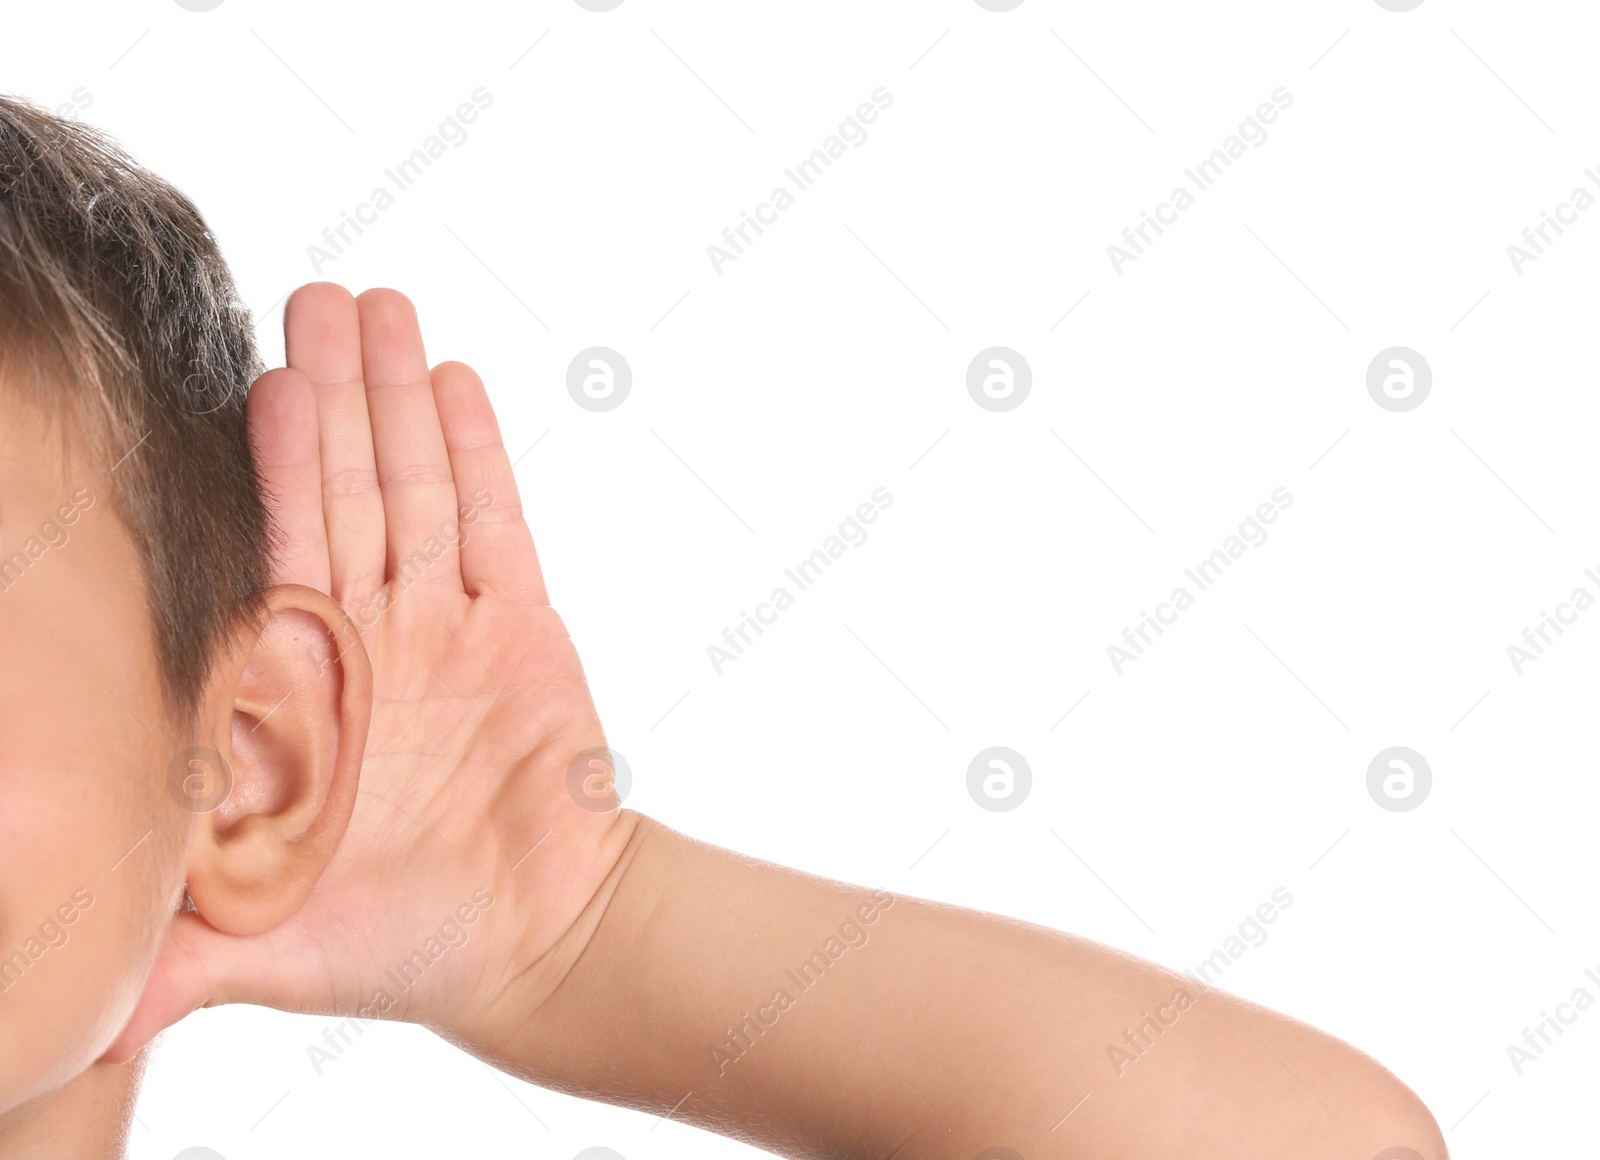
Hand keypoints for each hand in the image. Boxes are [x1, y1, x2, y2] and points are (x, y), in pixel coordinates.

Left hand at [107, 283, 634, 1055]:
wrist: (535, 943)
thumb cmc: (395, 946)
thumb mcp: (263, 952)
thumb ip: (172, 961)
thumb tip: (65, 1025)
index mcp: (297, 694)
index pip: (271, 557)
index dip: (261, 469)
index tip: (247, 383)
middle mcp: (367, 640)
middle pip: (342, 495)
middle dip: (329, 398)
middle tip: (314, 298)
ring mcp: (445, 627)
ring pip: (414, 491)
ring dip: (396, 402)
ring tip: (381, 310)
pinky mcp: (519, 629)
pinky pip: (496, 527)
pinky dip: (476, 457)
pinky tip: (454, 383)